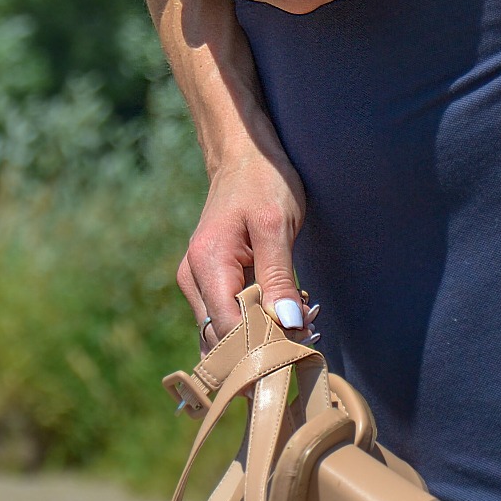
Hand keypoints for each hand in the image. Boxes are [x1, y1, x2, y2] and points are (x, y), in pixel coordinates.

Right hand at [177, 141, 307, 345]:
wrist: (242, 154)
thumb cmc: (262, 181)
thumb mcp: (277, 224)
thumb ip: (279, 276)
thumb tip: (288, 324)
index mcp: (207, 264)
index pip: (229, 330)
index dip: (264, 346)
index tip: (303, 344)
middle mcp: (192, 279)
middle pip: (222, 339)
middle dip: (262, 347)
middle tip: (308, 335)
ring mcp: (196, 282)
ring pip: (223, 333)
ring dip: (259, 339)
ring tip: (300, 323)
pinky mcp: (207, 282)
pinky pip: (226, 317)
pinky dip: (253, 325)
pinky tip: (283, 313)